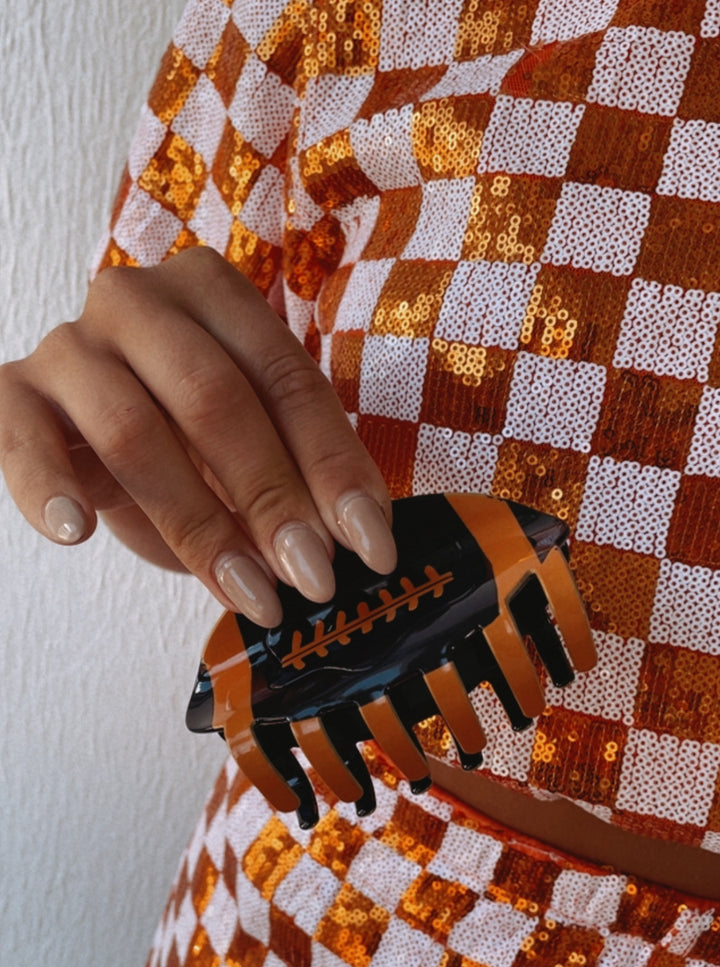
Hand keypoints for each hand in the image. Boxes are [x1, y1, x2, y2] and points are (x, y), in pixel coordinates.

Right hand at [0, 247, 395, 625]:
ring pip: (133, 430)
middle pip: (215, 400)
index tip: (372, 545)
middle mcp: (138, 301)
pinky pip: (21, 437)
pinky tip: (76, 532)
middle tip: (313, 576)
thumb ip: (298, 475)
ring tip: (247, 592)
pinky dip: (46, 486)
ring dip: (197, 524)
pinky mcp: (15, 392)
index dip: (334, 468)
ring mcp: (70, 345)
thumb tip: (363, 540)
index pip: (287, 381)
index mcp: (214, 294)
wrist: (89, 427)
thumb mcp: (252, 447)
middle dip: (273, 497)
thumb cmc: (187, 437)